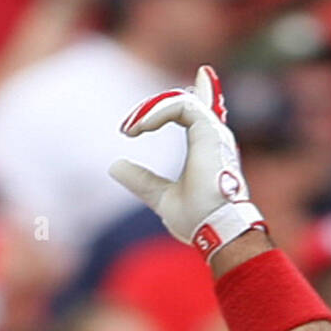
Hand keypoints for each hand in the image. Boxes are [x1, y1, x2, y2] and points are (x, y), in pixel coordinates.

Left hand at [109, 64, 265, 259]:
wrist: (215, 229)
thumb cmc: (197, 219)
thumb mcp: (161, 196)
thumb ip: (142, 180)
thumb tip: (115, 166)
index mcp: (206, 148)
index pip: (195, 113)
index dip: (172, 104)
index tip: (139, 124)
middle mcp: (213, 136)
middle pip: (190, 101)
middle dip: (154, 107)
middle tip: (128, 128)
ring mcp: (213, 131)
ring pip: (179, 101)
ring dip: (149, 111)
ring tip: (128, 130)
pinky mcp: (208, 129)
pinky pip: (181, 105)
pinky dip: (156, 112)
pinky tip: (140, 128)